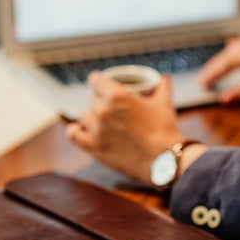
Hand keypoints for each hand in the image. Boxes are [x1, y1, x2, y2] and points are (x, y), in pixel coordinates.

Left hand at [67, 71, 184, 183]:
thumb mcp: (164, 104)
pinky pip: (74, 135)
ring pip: (84, 115)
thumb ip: (162, 88)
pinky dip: (75, 130)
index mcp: (117, 96)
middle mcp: (103, 110)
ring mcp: (97, 130)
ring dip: (91, 116)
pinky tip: (79, 129)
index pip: (96, 80)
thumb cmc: (165, 131)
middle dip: (100, 100)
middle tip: (109, 106)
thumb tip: (165, 78)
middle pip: (92, 98)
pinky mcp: (94, 148)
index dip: (98, 81)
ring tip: (99, 119)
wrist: (165, 161)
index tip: (100, 83)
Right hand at [200, 33, 239, 101]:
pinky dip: (237, 51)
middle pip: (229, 54)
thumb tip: (224, 98)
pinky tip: (231, 48)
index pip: (227, 62)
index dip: (212, 74)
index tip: (202, 85)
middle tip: (203, 81)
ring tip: (214, 71)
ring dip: (224, 59)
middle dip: (215, 67)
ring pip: (238, 48)